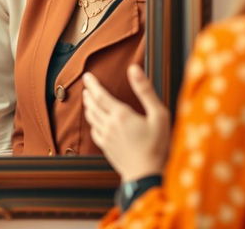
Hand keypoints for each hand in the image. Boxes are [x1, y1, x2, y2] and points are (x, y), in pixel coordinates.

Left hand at [83, 65, 169, 181]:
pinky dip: (92, 122)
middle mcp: (109, 124)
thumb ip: (145, 90)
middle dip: (89, 93)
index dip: (92, 84)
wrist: (146, 176)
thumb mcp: (158, 115)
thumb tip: (133, 68)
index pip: (100, 94)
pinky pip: (94, 132)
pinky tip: (95, 122)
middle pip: (93, 105)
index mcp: (121, 114)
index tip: (87, 75)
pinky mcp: (106, 148)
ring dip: (88, 106)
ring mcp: (106, 137)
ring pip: (91, 117)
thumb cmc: (157, 146)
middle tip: (86, 86)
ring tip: (88, 99)